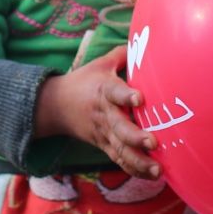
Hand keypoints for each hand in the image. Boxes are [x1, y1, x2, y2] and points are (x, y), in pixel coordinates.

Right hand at [33, 45, 160, 178]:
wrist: (55, 106)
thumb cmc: (85, 81)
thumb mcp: (101, 63)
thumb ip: (124, 53)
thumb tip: (148, 37)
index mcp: (103, 90)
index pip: (114, 92)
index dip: (126, 95)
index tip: (139, 98)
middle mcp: (104, 114)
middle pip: (118, 127)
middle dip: (135, 136)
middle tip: (152, 142)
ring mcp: (103, 133)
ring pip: (120, 150)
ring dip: (138, 161)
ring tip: (157, 170)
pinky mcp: (104, 146)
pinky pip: (119, 160)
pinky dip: (135, 170)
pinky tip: (153, 176)